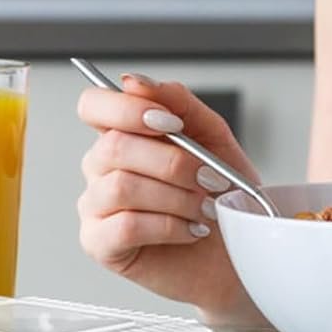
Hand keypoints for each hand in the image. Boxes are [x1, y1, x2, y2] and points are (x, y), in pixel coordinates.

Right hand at [77, 75, 265, 322]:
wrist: (238, 250)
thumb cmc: (222, 195)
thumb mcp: (213, 138)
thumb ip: (179, 103)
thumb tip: (137, 81)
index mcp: (124, 134)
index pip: (94, 105)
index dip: (126, 108)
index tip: (170, 122)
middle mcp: (102, 167)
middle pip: (113, 146)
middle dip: (173, 161)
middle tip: (209, 178)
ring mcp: (96, 206)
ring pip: (121, 186)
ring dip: (176, 196)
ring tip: (204, 208)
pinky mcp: (100, 245)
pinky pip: (126, 226)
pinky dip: (169, 226)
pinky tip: (190, 230)